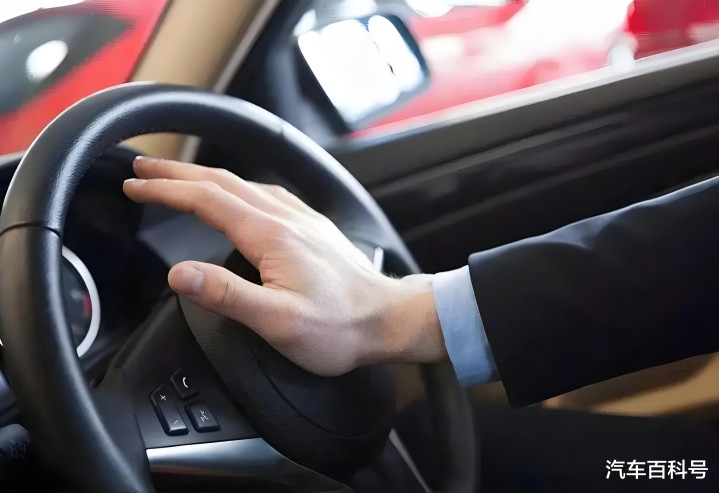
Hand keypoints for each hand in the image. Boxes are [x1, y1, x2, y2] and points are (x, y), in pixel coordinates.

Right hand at [123, 157, 446, 375]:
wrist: (387, 320)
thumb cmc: (339, 327)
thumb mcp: (278, 321)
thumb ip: (227, 295)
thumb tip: (179, 273)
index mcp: (270, 235)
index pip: (206, 199)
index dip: (166, 190)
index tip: (135, 185)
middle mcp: (286, 218)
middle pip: (222, 182)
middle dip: (177, 172)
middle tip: (143, 168)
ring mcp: (301, 219)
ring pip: (244, 184)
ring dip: (205, 177)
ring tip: (179, 177)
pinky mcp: (312, 228)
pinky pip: (268, 193)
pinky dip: (237, 186)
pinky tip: (239, 195)